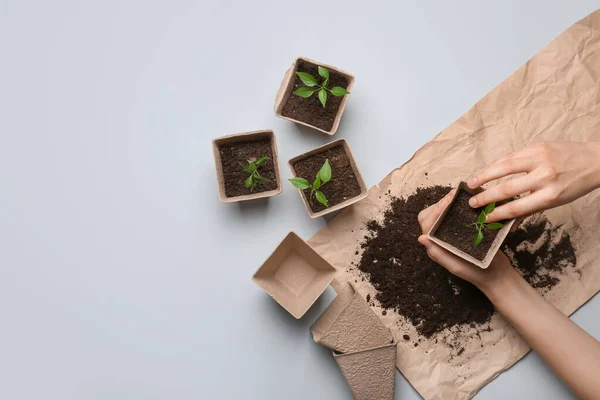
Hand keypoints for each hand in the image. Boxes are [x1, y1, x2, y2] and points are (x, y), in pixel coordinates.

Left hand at [417, 189, 515, 293]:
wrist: (495, 275)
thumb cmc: (474, 273)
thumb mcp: (455, 265)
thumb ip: (438, 253)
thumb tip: (420, 238)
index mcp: (434, 245)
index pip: (428, 222)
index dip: (436, 210)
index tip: (449, 202)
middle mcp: (439, 237)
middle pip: (431, 214)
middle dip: (441, 203)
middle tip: (454, 194)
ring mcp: (450, 232)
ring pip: (442, 212)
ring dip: (449, 202)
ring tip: (460, 194)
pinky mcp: (462, 229)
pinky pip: (455, 214)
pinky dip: (458, 205)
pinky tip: (467, 200)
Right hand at [467, 141, 599, 222]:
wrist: (596, 160)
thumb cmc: (576, 184)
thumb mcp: (558, 201)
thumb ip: (532, 207)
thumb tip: (507, 217)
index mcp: (551, 195)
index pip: (517, 207)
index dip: (497, 213)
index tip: (484, 218)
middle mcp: (544, 176)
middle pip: (507, 188)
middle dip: (486, 196)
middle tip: (471, 202)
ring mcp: (540, 158)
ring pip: (504, 167)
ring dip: (484, 175)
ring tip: (470, 182)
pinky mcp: (538, 146)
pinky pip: (511, 155)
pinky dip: (496, 164)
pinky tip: (486, 170)